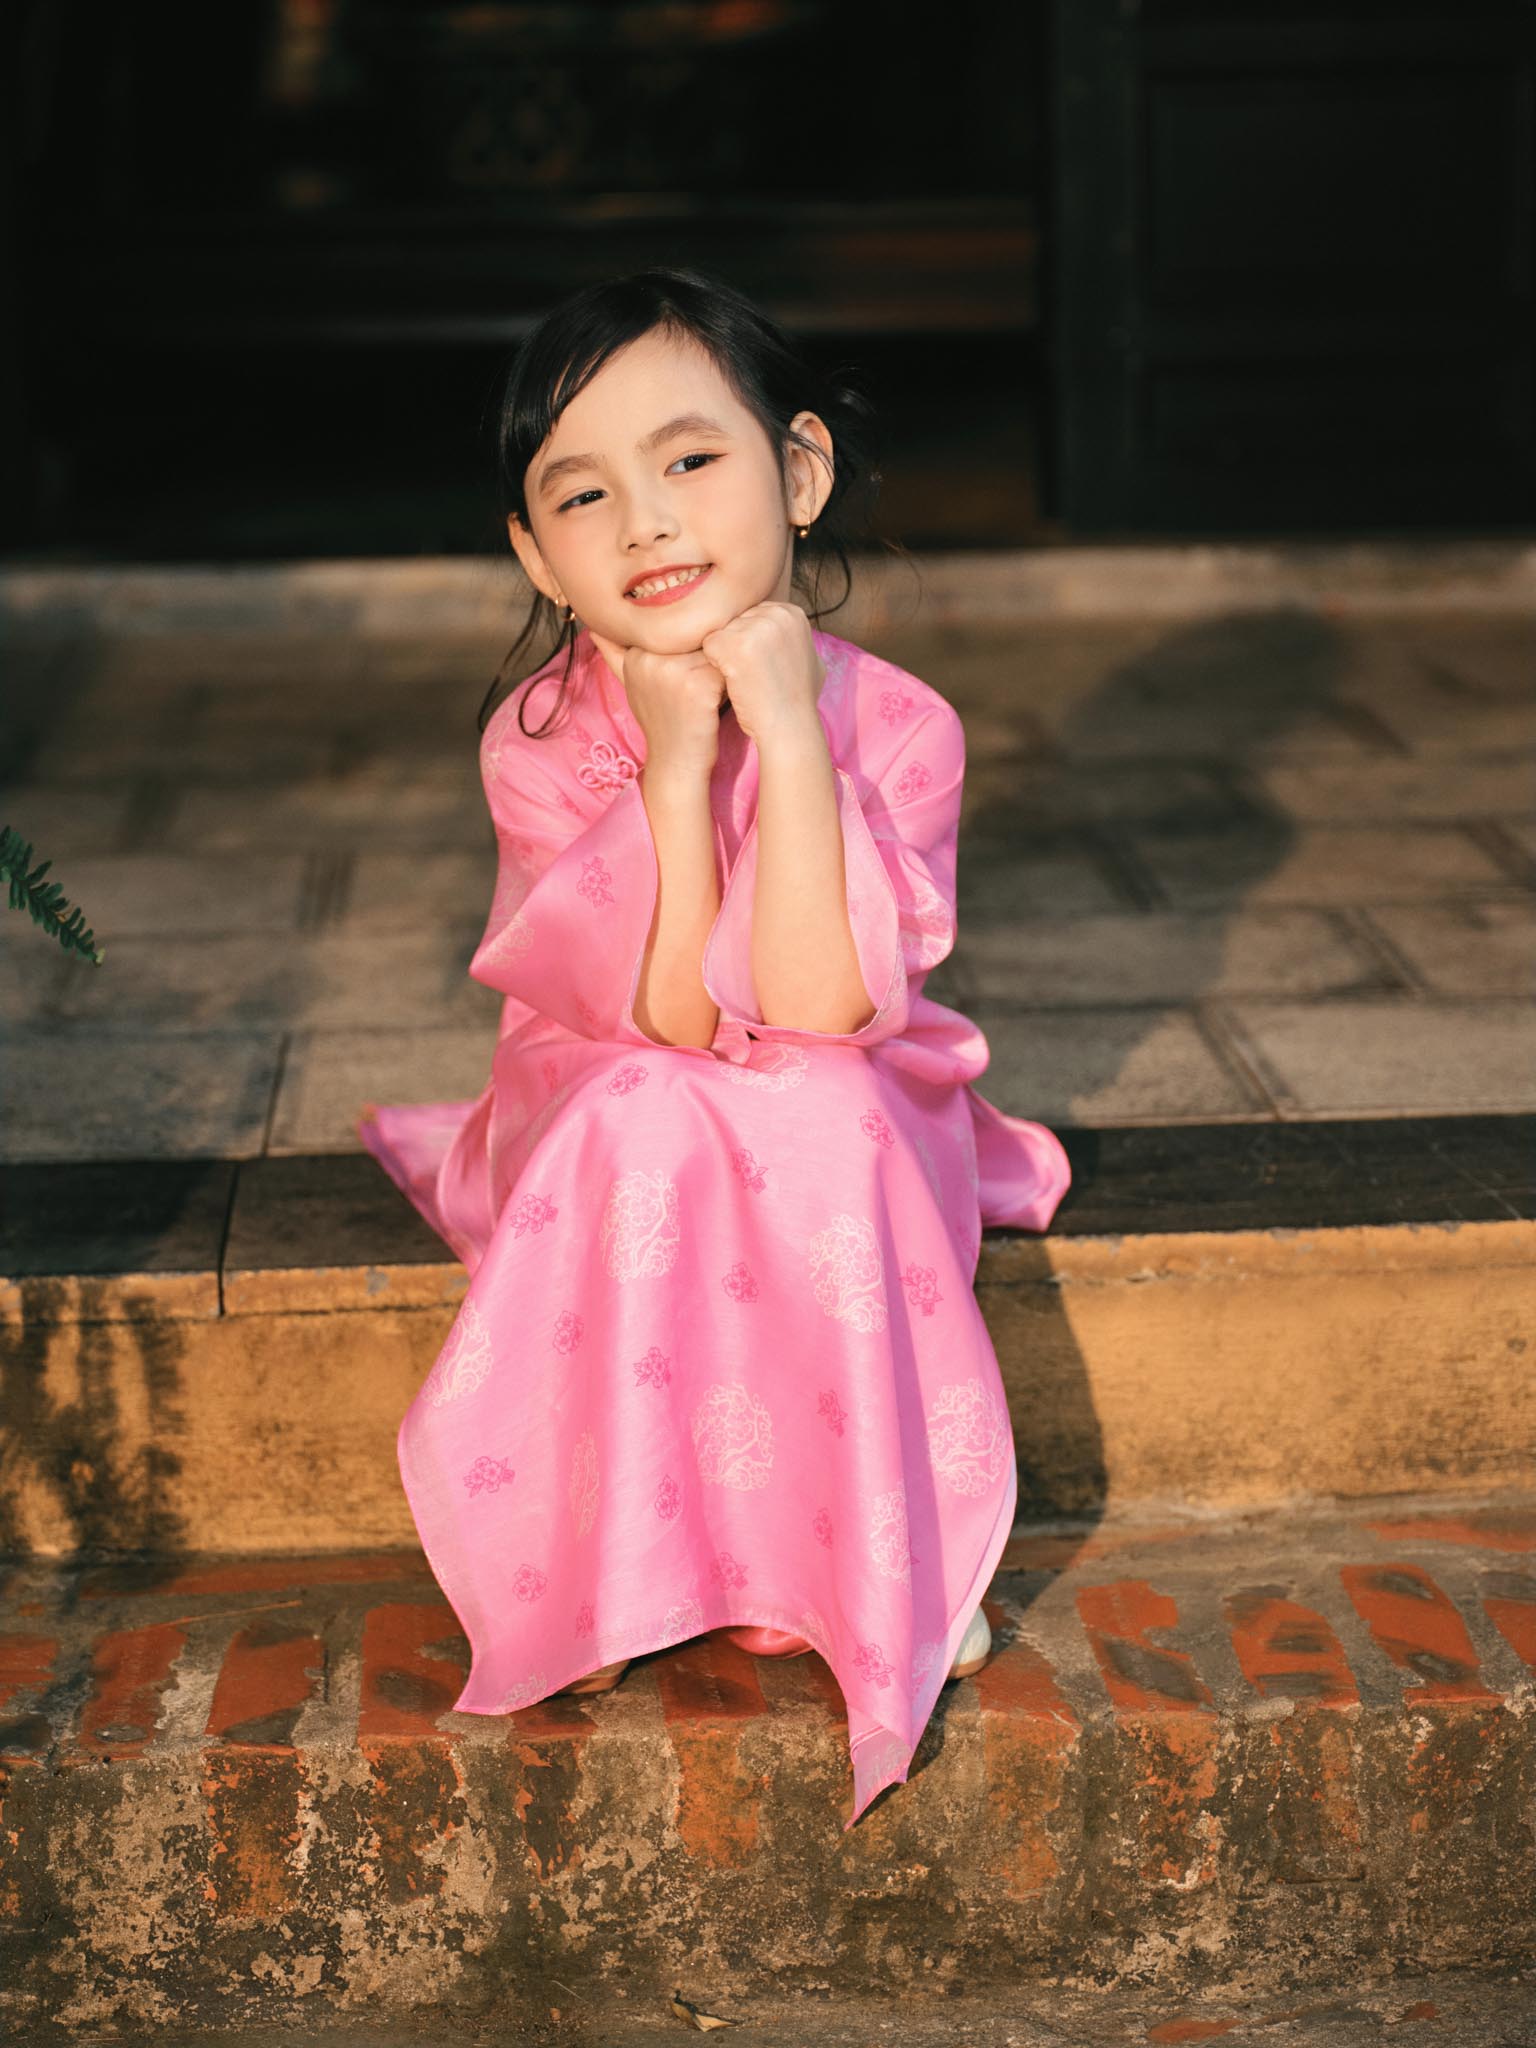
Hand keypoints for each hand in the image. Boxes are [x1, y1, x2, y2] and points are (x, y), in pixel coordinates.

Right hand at [589, 628, 725, 782]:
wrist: (676, 764)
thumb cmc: (661, 722)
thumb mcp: (632, 684)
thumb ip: (615, 654)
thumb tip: (594, 629)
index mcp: (634, 654)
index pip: (674, 628)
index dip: (687, 648)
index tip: (683, 676)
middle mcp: (648, 658)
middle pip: (694, 635)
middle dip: (704, 655)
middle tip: (699, 686)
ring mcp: (672, 671)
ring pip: (712, 648)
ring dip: (718, 668)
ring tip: (707, 693)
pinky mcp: (697, 685)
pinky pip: (726, 666)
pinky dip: (727, 683)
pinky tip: (716, 702)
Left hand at [698, 601, 824, 749]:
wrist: (789, 728)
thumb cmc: (797, 701)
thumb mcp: (808, 660)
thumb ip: (792, 640)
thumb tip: (786, 635)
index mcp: (792, 613)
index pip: (752, 616)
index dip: (751, 644)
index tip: (764, 667)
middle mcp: (777, 614)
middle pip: (735, 621)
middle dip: (736, 647)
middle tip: (754, 676)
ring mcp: (755, 628)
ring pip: (720, 633)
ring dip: (724, 657)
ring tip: (746, 680)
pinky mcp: (733, 644)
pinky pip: (707, 646)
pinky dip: (713, 666)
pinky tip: (734, 683)